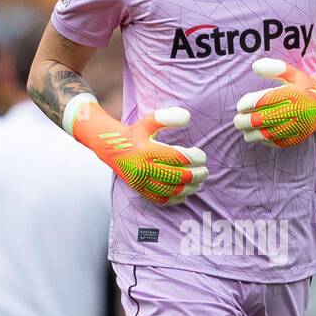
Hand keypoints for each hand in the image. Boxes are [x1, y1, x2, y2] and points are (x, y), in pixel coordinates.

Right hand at [73, 102, 207, 205]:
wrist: (110, 147)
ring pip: (169, 191)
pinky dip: (174, 199)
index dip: (193, 158)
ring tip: (197, 183)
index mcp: (147, 150)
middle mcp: (144, 168)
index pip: (176, 157)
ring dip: (187, 188)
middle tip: (205, 172)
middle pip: (176, 176)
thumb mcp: (149, 121)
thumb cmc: (135, 133)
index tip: (201, 156)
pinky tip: (183, 193)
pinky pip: (159, 199)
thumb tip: (188, 117)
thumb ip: (167, 117)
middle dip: (194, 175)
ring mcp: (141, 181)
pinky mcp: (140, 189)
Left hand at [233, 58, 315, 147]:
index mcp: (292, 93)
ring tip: (245, 130)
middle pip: (262, 120)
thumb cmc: (306, 85)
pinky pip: (278, 143)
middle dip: (245, 122)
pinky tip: (259, 136)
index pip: (262, 101)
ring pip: (268, 135)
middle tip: (237, 120)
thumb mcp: (293, 73)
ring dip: (252, 134)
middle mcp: (295, 110)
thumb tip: (255, 66)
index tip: (240, 105)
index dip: (247, 104)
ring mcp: (297, 126)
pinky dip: (265, 141)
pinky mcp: (299, 136)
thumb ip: (275, 68)